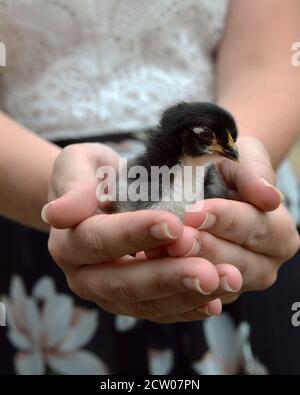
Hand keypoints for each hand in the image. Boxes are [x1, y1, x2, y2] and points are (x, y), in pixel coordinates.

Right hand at [43, 143, 242, 321]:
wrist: (101, 198)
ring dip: (189, 295)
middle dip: (167, 277)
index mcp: (68, 242)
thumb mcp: (78, 165)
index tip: (174, 224)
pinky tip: (218, 299)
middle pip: (123, 283)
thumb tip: (56, 213)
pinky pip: (162, 311)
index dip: (133, 234)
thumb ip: (74, 186)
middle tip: (207, 272)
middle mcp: (86, 276)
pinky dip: (190, 307)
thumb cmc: (92, 176)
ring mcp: (111, 294)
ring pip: (148, 303)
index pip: (98, 241)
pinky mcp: (135, 302)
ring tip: (227, 281)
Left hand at [146, 137, 299, 302]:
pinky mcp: (213, 292)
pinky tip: (156, 269)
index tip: (195, 212)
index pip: (254, 227)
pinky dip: (176, 284)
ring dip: (186, 268)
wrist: (208, 183)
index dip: (225, 220)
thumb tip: (270, 196)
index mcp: (279, 233)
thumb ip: (254, 173)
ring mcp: (238, 282)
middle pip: (236, 261)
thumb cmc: (228, 167)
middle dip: (203, 248)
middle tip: (175, 238)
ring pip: (215, 282)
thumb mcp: (243, 158)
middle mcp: (264, 263)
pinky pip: (195, 296)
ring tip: (159, 251)